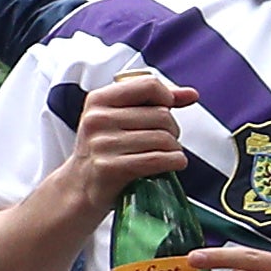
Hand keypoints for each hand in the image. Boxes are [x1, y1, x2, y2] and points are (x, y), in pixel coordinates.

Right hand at [68, 67, 200, 192]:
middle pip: (162, 115)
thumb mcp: (120, 117)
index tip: (166, 110)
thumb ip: (155, 101)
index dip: (167, 97)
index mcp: (99, 100)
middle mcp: (98, 119)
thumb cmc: (105, 148)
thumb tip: (191, 94)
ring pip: (164, 138)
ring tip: (165, 154)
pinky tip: (172, 164)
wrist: (80, 185)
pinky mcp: (110, 168)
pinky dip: (175, 162)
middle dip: (173, 130)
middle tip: (164, 141)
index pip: (149, 85)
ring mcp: (102, 144)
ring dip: (174, 149)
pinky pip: (158, 159)